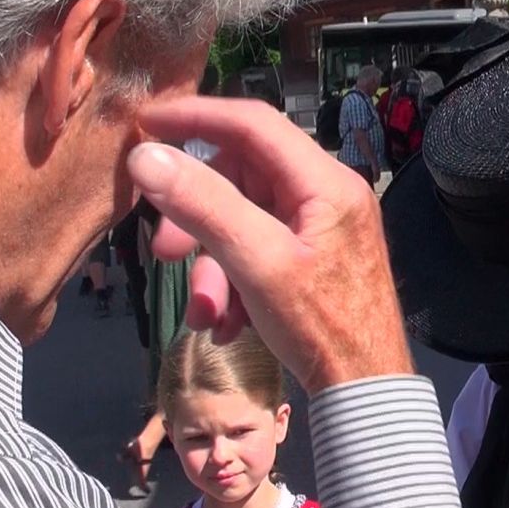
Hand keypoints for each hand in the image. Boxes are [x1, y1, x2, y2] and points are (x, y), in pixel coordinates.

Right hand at [128, 97, 412, 392]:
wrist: (364, 390)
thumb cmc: (322, 327)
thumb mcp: (256, 263)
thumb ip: (204, 206)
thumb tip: (148, 157)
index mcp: (326, 183)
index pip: (253, 124)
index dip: (195, 117)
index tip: (144, 124)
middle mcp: (327, 195)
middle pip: (241, 177)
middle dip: (196, 218)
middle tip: (165, 254)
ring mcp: (321, 228)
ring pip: (242, 222)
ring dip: (212, 267)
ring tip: (207, 315)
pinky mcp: (312, 258)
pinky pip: (256, 251)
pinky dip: (233, 283)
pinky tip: (228, 324)